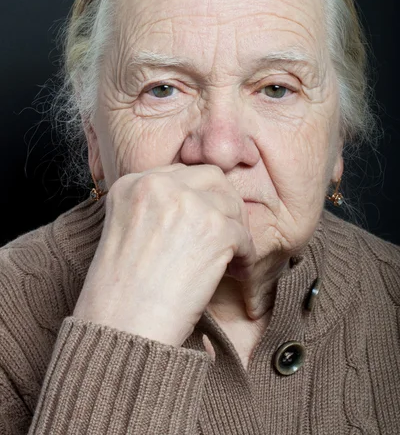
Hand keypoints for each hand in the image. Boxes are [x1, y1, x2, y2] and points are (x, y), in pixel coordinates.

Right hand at [73, 164, 256, 347]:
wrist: (120, 330)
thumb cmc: (120, 295)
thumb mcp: (124, 233)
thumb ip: (155, 209)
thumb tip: (199, 204)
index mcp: (130, 184)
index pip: (180, 174)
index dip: (198, 198)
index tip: (204, 222)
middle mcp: (156, 184)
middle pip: (211, 177)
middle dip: (224, 204)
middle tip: (226, 234)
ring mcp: (187, 203)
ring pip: (232, 204)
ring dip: (237, 231)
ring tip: (232, 259)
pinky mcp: (214, 228)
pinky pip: (245, 235)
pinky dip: (246, 257)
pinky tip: (235, 275)